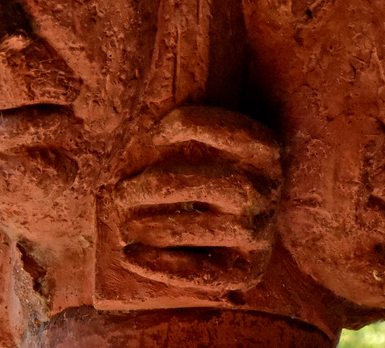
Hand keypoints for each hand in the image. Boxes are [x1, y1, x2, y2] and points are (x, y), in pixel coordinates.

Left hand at [111, 106, 281, 291]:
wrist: (265, 223)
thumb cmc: (232, 171)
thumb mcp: (229, 140)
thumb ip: (194, 123)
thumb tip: (149, 114)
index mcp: (263, 147)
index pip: (203, 124)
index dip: (174, 125)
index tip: (152, 136)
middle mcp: (264, 187)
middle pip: (183, 183)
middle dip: (142, 188)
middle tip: (119, 194)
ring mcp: (257, 231)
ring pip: (183, 228)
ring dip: (144, 227)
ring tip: (124, 228)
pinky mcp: (246, 269)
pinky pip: (194, 271)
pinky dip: (157, 265)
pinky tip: (130, 256)